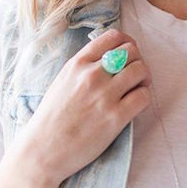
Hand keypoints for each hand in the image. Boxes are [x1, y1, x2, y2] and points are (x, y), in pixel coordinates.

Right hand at [15, 28, 151, 187]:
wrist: (42, 150)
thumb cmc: (51, 119)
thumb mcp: (62, 82)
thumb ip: (84, 67)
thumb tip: (110, 58)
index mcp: (77, 64)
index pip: (113, 37)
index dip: (127, 43)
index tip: (128, 55)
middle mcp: (91, 75)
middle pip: (131, 51)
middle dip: (138, 61)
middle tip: (135, 76)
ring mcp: (104, 96)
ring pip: (141, 70)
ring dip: (144, 78)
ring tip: (138, 89)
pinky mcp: (115, 117)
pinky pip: (143, 96)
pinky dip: (144, 97)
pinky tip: (135, 105)